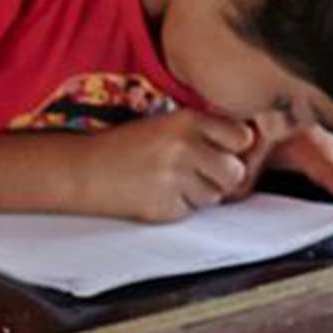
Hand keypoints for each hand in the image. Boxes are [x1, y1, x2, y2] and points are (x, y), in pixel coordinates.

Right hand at [82, 112, 255, 222]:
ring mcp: (175, 178)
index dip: (233, 148)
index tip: (220, 151)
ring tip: (170, 182)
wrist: (80, 170)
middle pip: (235, 172)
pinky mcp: (164, 206)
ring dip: (200, 193)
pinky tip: (157, 194)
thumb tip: (252, 149)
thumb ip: (206, 133)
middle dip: (221, 176)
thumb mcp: (167, 125)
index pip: (242, 137)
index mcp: (187, 121)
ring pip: (216, 195)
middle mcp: (184, 147)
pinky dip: (180, 207)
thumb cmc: (126, 147)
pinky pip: (192, 212)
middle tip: (195, 173)